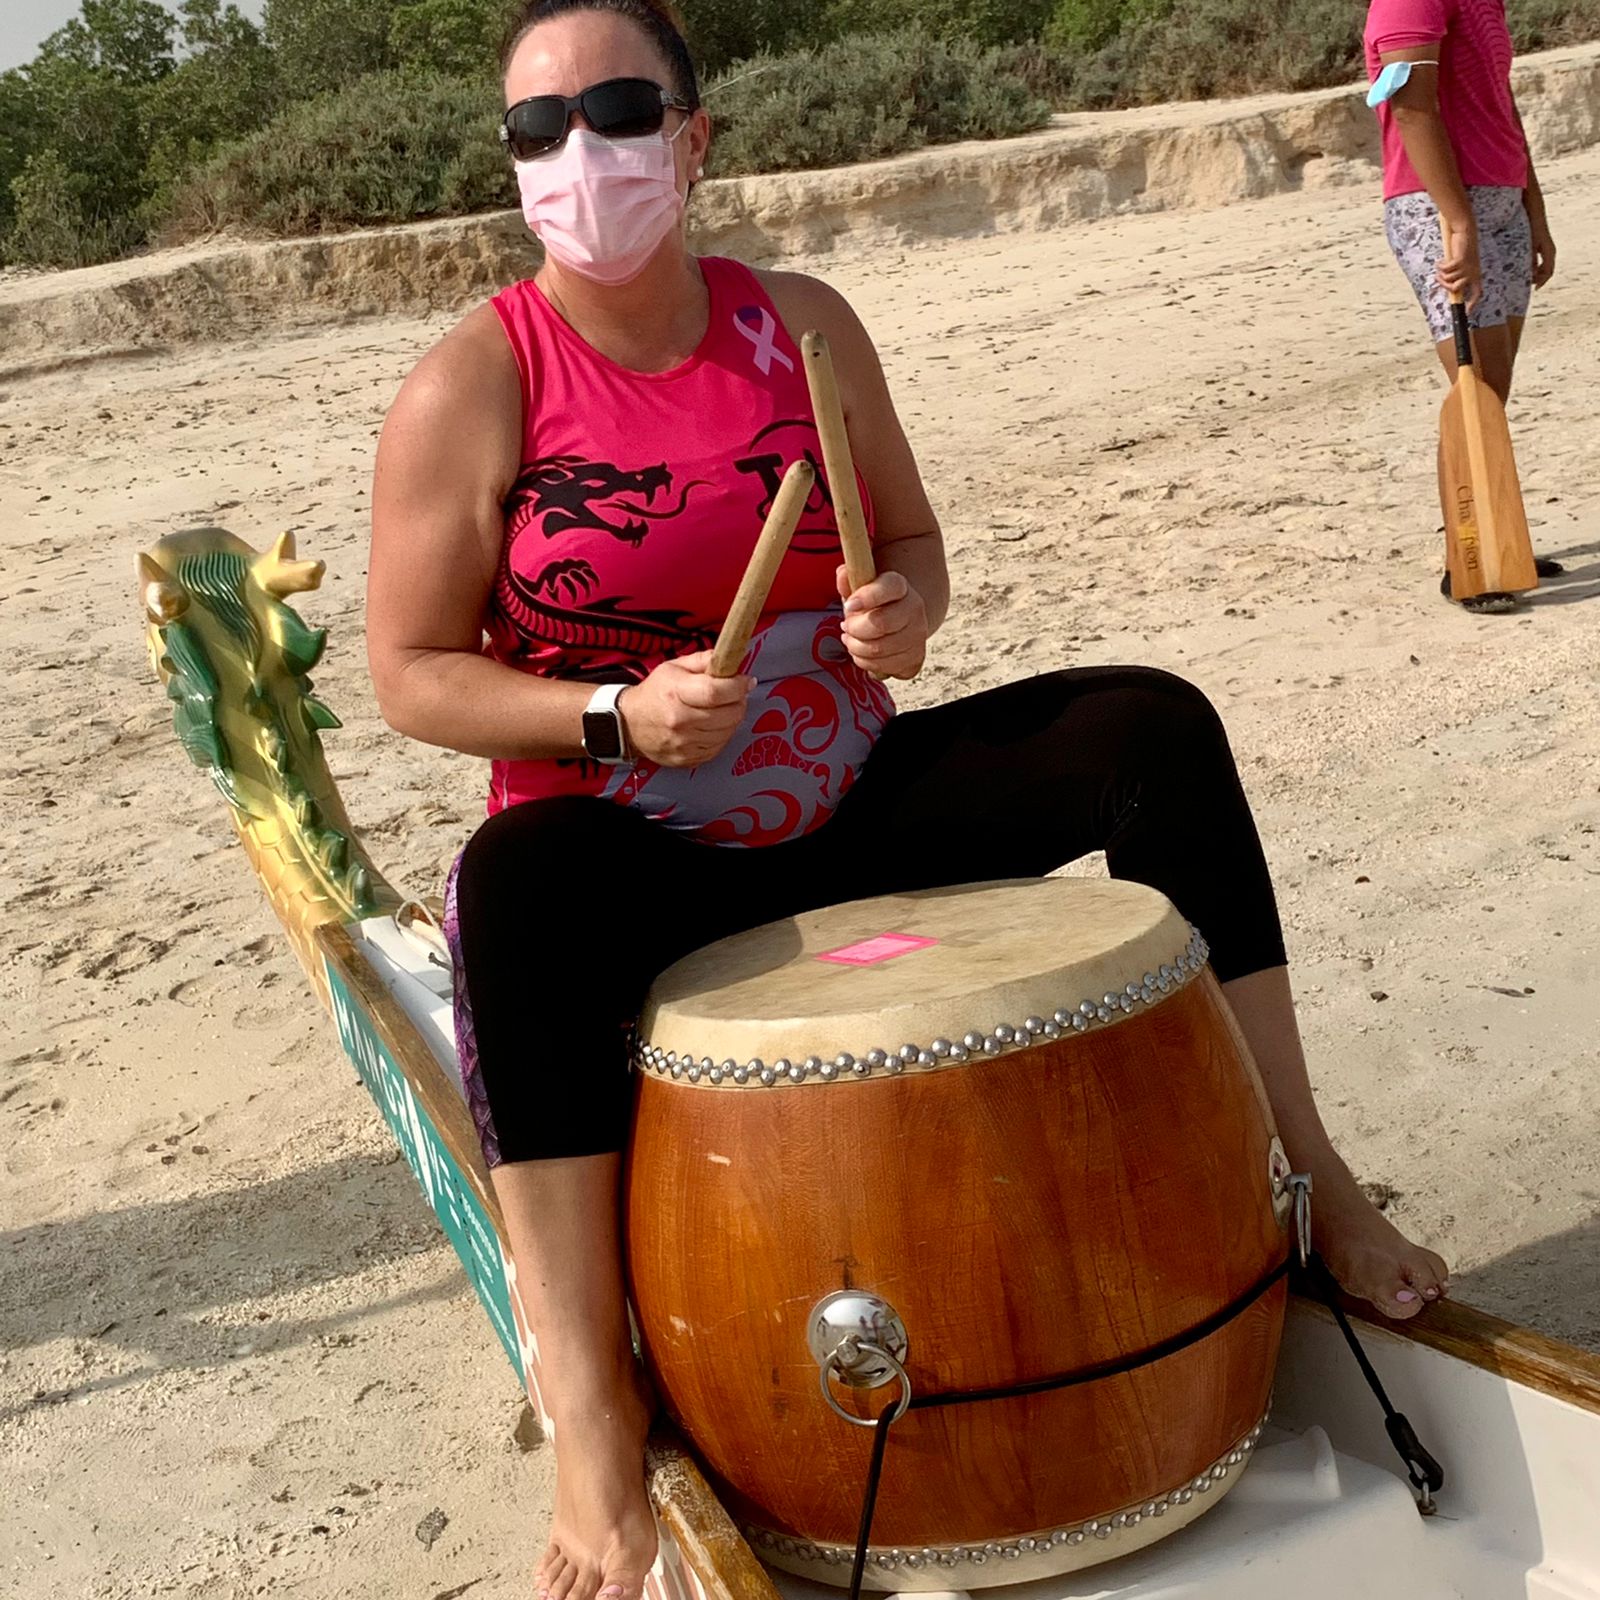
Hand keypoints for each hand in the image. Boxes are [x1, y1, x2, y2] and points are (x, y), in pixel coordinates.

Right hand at [617, 652, 751, 767]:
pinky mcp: (687, 759)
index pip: (716, 692)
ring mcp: (684, 743)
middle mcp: (680, 720)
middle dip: (739, 701)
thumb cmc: (655, 693)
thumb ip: (704, 661)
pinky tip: (714, 725)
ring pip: (728, 732)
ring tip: (723, 709)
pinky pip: (719, 747)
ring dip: (733, 719)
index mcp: (675, 692)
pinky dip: (722, 735)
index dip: (738, 686)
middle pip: (728, 714)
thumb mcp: (674, 667)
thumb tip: (730, 659)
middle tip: (736, 694)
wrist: (629, 724)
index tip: (746, 681)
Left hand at [836, 566, 928, 680]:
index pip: (887, 588)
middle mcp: (914, 609)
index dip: (866, 598)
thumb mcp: (859, 588)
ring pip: (878, 650)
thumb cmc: (873, 604)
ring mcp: (918, 636)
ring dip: (856, 647)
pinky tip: (864, 653)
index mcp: (900, 586)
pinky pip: (884, 668)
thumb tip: (843, 575)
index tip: (849, 605)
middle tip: (846, 626)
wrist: (899, 621)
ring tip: (852, 639)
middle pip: (879, 624)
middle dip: (854, 628)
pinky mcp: (915, 658)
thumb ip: (849, 580)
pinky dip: (866, 663)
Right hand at [1437, 220, 1482, 310]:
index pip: (1477, 293)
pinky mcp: (1460, 260)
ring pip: (1448, 279)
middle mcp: (1472, 273)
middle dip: (1444, 286)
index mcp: (1476, 275)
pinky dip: (1440, 266)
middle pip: (1455, 289)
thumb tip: (1450, 289)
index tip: (1467, 313)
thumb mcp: (1463, 266)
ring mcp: (1466, 267)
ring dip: (1441, 274)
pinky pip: (1445, 270)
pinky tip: (1440, 261)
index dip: (1472, 304)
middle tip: (1438, 279)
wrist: (1465, 232)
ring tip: (1440, 268)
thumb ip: (1458, 276)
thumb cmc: (1463, 249)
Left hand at [1530, 216, 1555, 287]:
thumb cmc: (1531, 229)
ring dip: (1536, 274)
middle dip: (1538, 279)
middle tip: (1526, 286)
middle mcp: (1550, 251)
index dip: (1541, 282)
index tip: (1534, 289)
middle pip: (1547, 271)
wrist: (1535, 214)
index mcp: (1549, 252)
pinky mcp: (1542, 246)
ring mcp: (1547, 249)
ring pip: (1544, 266)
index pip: (1548, 272)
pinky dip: (1534, 268)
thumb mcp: (1529, 246)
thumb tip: (1532, 274)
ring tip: (1524, 279)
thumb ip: (1531, 260)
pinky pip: (1541, 261)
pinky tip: (1524, 269)